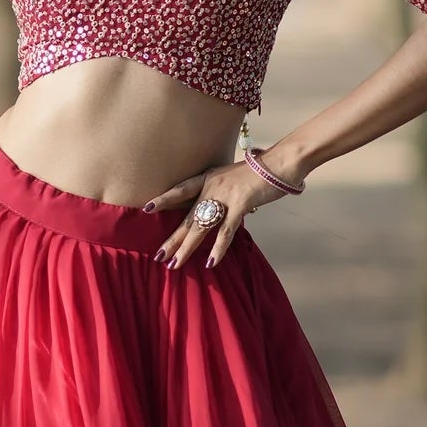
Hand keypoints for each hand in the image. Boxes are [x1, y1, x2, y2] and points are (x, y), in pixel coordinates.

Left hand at [146, 161, 296, 271]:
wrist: (281, 162)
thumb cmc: (261, 171)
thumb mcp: (234, 177)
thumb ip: (223, 192)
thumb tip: (219, 208)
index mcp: (209, 178)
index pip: (181, 190)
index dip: (164, 199)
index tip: (146, 208)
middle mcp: (212, 187)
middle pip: (187, 217)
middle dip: (172, 239)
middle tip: (159, 256)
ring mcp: (225, 196)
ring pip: (201, 227)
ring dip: (187, 248)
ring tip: (175, 264)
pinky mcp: (240, 205)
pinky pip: (226, 231)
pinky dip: (218, 249)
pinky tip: (210, 262)